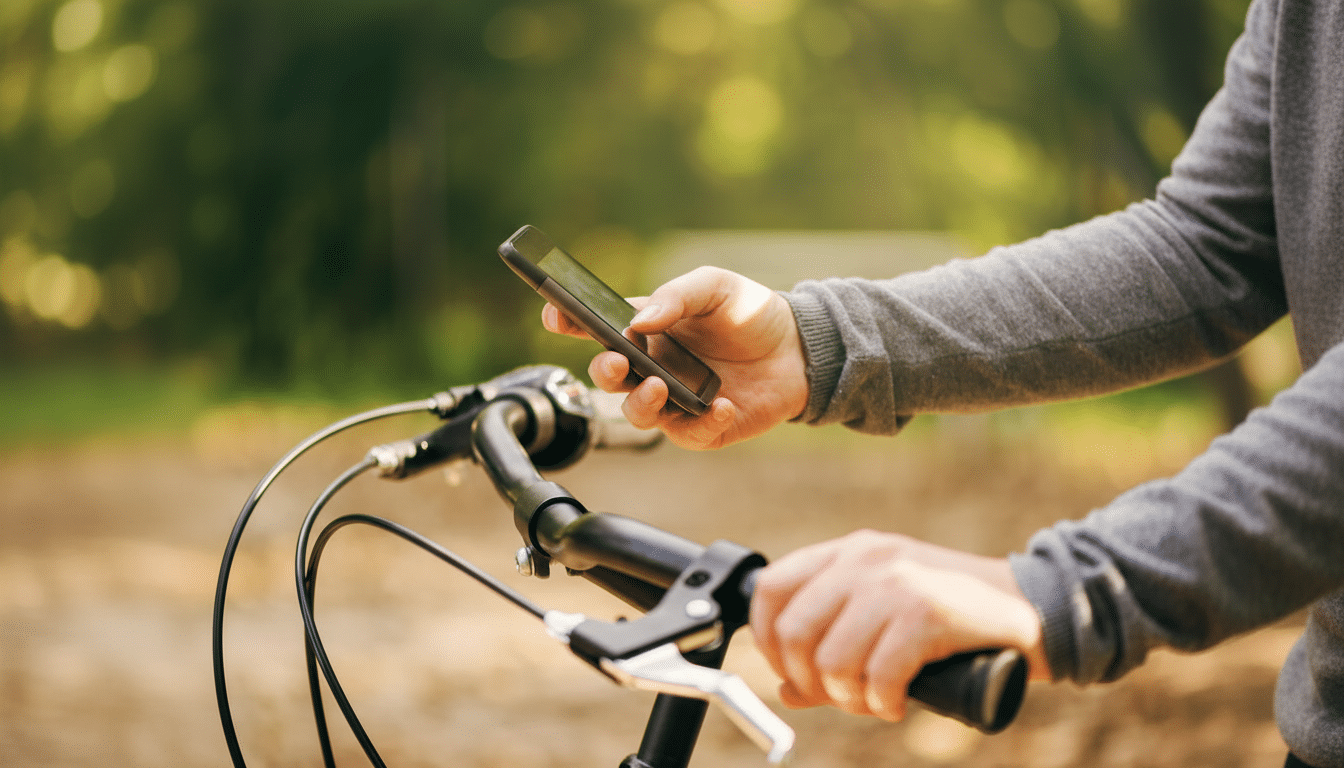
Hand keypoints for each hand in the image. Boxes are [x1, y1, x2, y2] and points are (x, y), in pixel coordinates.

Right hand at [542, 267, 807, 449]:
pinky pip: (689, 434)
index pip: (595, 328)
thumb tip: (641, 320)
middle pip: (608, 378)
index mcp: (645, 329)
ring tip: (662, 386)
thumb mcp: (715, 286)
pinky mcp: (703, 427)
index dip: (567, 321)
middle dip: (604, 373)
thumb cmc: (749, 313)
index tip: (555, 315)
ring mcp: (674, 400)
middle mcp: (651, 367)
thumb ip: (678, 295)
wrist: (800, 347)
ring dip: (641, 403)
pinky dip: (702, 422)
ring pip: (637, 413)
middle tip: (619, 363)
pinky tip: (720, 404)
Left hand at [749, 530, 1047, 720]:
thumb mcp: (883, 615)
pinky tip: (898, 702)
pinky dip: (883, 704)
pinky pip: (879, 676)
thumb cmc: (951, 618)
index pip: (770, 588)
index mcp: (848, 552)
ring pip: (832, 661)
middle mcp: (865, 559)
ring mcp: (897, 582)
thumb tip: (785, 690)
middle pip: (793, 632)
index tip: (790, 672)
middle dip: (809, 681)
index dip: (767, 641)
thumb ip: (831, 644)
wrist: (1030, 606)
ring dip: (849, 699)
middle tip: (840, 698)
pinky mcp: (928, 612)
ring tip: (874, 702)